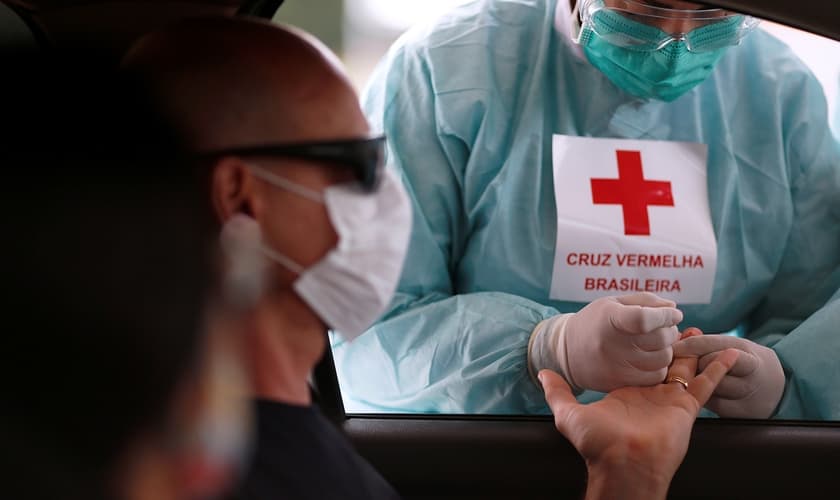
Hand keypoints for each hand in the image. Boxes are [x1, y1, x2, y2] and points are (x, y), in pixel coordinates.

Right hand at [528, 293, 682, 392]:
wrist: (568, 352)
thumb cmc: (596, 322)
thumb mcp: (614, 303)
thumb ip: (645, 301)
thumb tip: (673, 308)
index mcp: (609, 318)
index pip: (644, 319)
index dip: (664, 315)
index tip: (673, 313)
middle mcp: (612, 344)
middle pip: (660, 339)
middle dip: (669, 330)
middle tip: (662, 328)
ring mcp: (617, 366)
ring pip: (663, 359)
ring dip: (666, 349)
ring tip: (653, 343)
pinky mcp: (622, 383)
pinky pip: (656, 376)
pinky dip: (659, 366)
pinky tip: (648, 358)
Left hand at [540, 329, 739, 499]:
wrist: (622, 464)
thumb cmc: (597, 444)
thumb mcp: (569, 414)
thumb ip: (557, 392)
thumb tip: (543, 373)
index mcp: (626, 394)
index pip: (636, 365)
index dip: (641, 348)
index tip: (645, 328)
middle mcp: (649, 395)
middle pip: (663, 363)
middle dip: (670, 344)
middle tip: (676, 323)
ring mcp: (669, 401)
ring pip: (686, 369)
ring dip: (694, 350)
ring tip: (699, 329)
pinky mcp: (686, 408)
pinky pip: (706, 385)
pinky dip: (719, 368)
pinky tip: (731, 353)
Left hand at [672, 334, 784, 417]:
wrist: (780, 390)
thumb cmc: (744, 363)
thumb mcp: (734, 347)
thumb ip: (708, 343)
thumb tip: (678, 335)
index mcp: (746, 350)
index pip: (712, 344)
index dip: (690, 344)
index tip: (672, 346)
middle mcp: (750, 371)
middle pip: (709, 364)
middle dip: (691, 363)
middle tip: (675, 363)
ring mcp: (747, 393)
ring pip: (709, 386)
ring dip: (694, 382)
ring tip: (686, 379)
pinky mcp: (741, 412)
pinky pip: (712, 404)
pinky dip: (702, 398)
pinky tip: (697, 394)